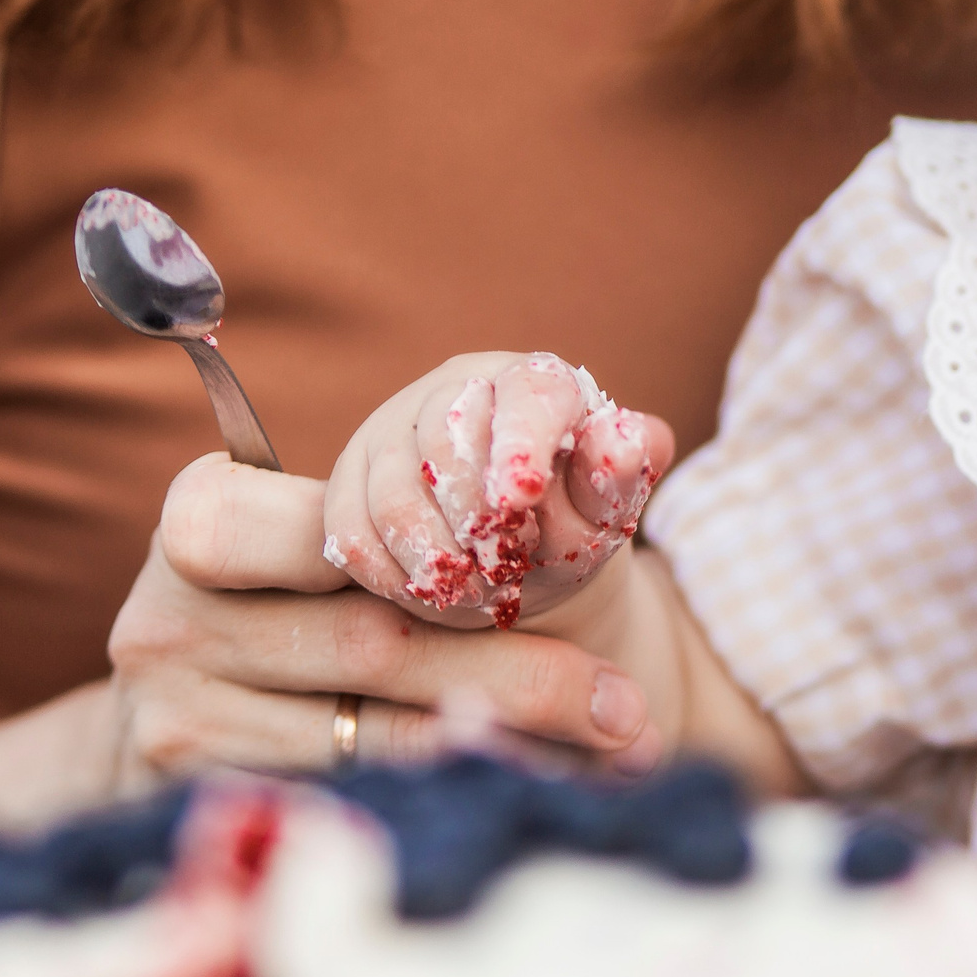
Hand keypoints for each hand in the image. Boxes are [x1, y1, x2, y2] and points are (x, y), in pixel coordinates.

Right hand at [107, 454, 664, 778]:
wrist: (223, 688)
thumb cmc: (329, 580)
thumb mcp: (373, 514)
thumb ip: (475, 479)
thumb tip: (639, 440)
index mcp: (203, 519)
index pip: (340, 533)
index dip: (453, 558)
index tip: (572, 574)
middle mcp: (167, 623)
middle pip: (378, 646)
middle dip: (523, 677)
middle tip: (630, 706)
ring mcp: (179, 723)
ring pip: (376, 740)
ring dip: (512, 750)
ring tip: (619, 751)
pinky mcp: (205, 805)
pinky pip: (361, 802)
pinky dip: (461, 795)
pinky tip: (542, 795)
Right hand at [320, 352, 673, 630]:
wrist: (523, 561)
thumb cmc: (577, 521)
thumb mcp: (609, 505)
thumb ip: (621, 472)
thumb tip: (629, 441)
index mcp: (534, 381)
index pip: (528, 393)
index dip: (520, 443)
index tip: (519, 500)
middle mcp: (456, 389)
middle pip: (445, 440)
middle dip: (473, 518)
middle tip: (502, 573)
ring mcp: (392, 430)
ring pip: (392, 491)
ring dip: (433, 555)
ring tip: (474, 594)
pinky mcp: (349, 482)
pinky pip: (347, 530)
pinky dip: (386, 573)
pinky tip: (426, 594)